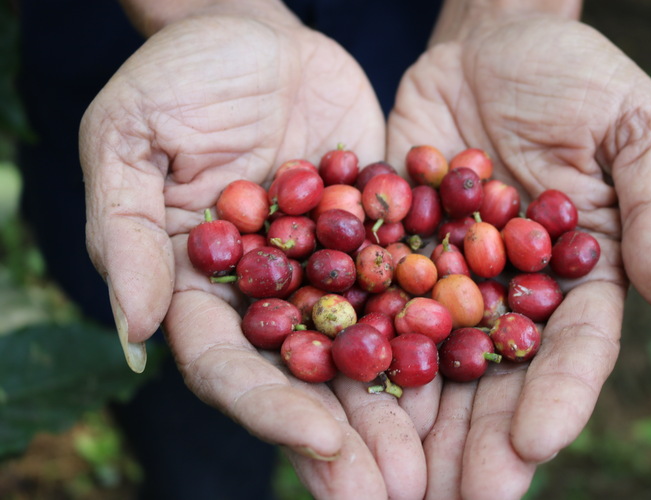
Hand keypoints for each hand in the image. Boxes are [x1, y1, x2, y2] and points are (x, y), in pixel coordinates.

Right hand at [80, 8, 427, 498]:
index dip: (272, 409)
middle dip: (351, 441)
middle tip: (398, 496)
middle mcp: (271, 299)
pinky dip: (444, 330)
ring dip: (406, 409)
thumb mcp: (130, 137)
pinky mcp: (381, 240)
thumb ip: (124, 232)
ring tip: (451, 464)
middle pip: (307, 382)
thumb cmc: (180, 77)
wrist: (259, 35)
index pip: (232, 368)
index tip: (323, 441)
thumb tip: (133, 330)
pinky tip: (486, 368)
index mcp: (204, 292)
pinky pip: (414, 290)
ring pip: (369, 351)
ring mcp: (330, 275)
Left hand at [387, 12, 650, 498]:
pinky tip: (333, 396)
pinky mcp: (394, 249)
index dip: (559, 399)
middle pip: (499, 379)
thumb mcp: (632, 131)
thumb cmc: (578, 75)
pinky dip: (356, 347)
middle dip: (480, 443)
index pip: (575, 352)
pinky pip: (375, 303)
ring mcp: (449, 277)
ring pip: (432, 361)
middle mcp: (511, 292)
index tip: (533, 446)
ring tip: (391, 479)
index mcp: (579, 276)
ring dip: (413, 422)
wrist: (494, 42)